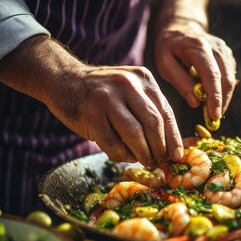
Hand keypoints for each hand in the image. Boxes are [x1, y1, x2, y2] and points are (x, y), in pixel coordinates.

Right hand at [0, 36, 183, 166]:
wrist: (64, 79)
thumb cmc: (103, 92)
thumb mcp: (130, 88)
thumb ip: (148, 109)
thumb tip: (169, 145)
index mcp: (143, 78)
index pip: (166, 112)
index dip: (173, 138)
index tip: (177, 156)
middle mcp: (127, 85)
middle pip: (153, 123)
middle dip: (160, 148)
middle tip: (160, 162)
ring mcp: (107, 98)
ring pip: (135, 134)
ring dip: (143, 154)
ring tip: (146, 162)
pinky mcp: (90, 113)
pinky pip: (112, 142)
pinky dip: (122, 154)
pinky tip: (125, 156)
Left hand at [154, 17, 236, 120]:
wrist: (180, 26)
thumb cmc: (168, 47)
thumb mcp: (165, 64)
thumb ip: (180, 82)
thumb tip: (196, 102)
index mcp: (197, 47)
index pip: (211, 75)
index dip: (215, 97)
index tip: (214, 116)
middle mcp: (215, 47)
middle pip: (226, 78)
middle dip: (222, 102)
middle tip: (213, 119)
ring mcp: (224, 50)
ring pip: (231, 79)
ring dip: (224, 97)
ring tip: (212, 110)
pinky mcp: (228, 54)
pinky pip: (230, 76)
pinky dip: (223, 89)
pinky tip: (212, 96)